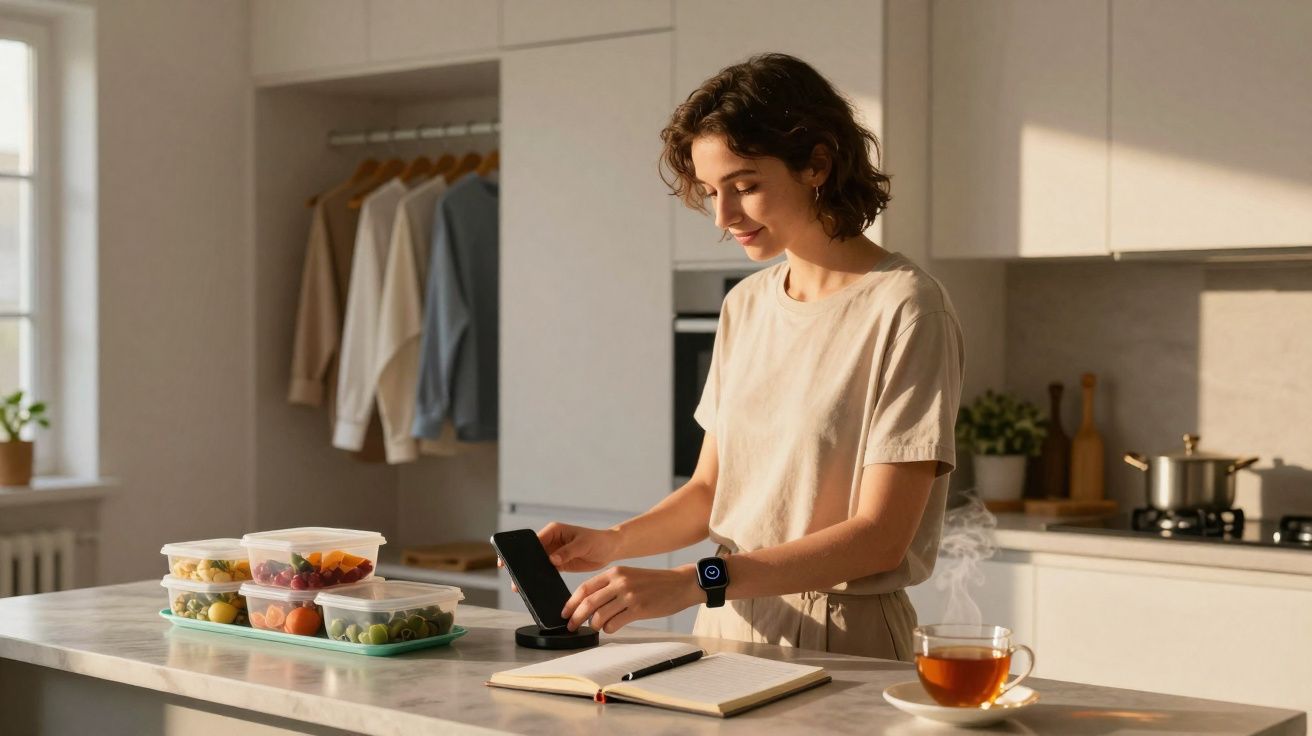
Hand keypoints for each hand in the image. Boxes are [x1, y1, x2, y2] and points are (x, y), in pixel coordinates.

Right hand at [495, 522, 623, 592]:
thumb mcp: (583, 544)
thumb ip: (567, 551)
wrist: (609, 549)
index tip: (511, 559)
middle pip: (531, 553)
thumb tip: (552, 559)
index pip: (533, 540)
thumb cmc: (598, 540)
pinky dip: (540, 578)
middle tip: (513, 576)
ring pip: (536, 563)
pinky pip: (545, 571)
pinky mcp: (558, 564)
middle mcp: (551, 541)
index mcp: (554, 531)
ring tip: (520, 586)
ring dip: (529, 573)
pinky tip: (535, 586)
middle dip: (522, 564)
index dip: (520, 550)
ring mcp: (553, 553)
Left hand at [562, 565, 702, 633]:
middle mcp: (619, 582)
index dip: (571, 603)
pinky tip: (612, 627)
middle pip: (588, 603)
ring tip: (597, 627)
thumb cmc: (654, 583)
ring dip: (594, 625)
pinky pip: (614, 624)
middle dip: (576, 618)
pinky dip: (609, 629)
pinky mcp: (639, 609)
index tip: (565, 613)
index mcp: (615, 572)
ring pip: (599, 616)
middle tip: (571, 626)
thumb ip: (610, 586)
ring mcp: (629, 595)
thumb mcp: (629, 576)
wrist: (680, 584)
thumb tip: (589, 604)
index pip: (584, 588)